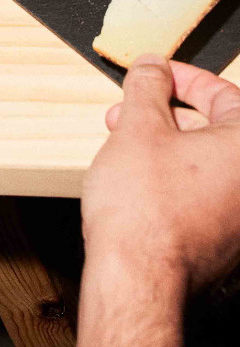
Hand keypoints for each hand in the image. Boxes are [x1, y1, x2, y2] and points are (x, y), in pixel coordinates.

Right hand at [83, 55, 239, 292]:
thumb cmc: (144, 209)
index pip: (223, 93)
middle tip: (130, 110)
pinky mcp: (224, 243)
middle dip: (164, 113)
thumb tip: (153, 66)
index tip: (156, 73)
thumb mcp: (138, 126)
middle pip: (214, 128)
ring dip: (163, 145)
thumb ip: (148, 86)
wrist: (138, 279)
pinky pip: (202, 193)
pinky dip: (172, 177)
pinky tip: (136, 179)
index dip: (182, 77)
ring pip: (204, 162)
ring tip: (123, 145)